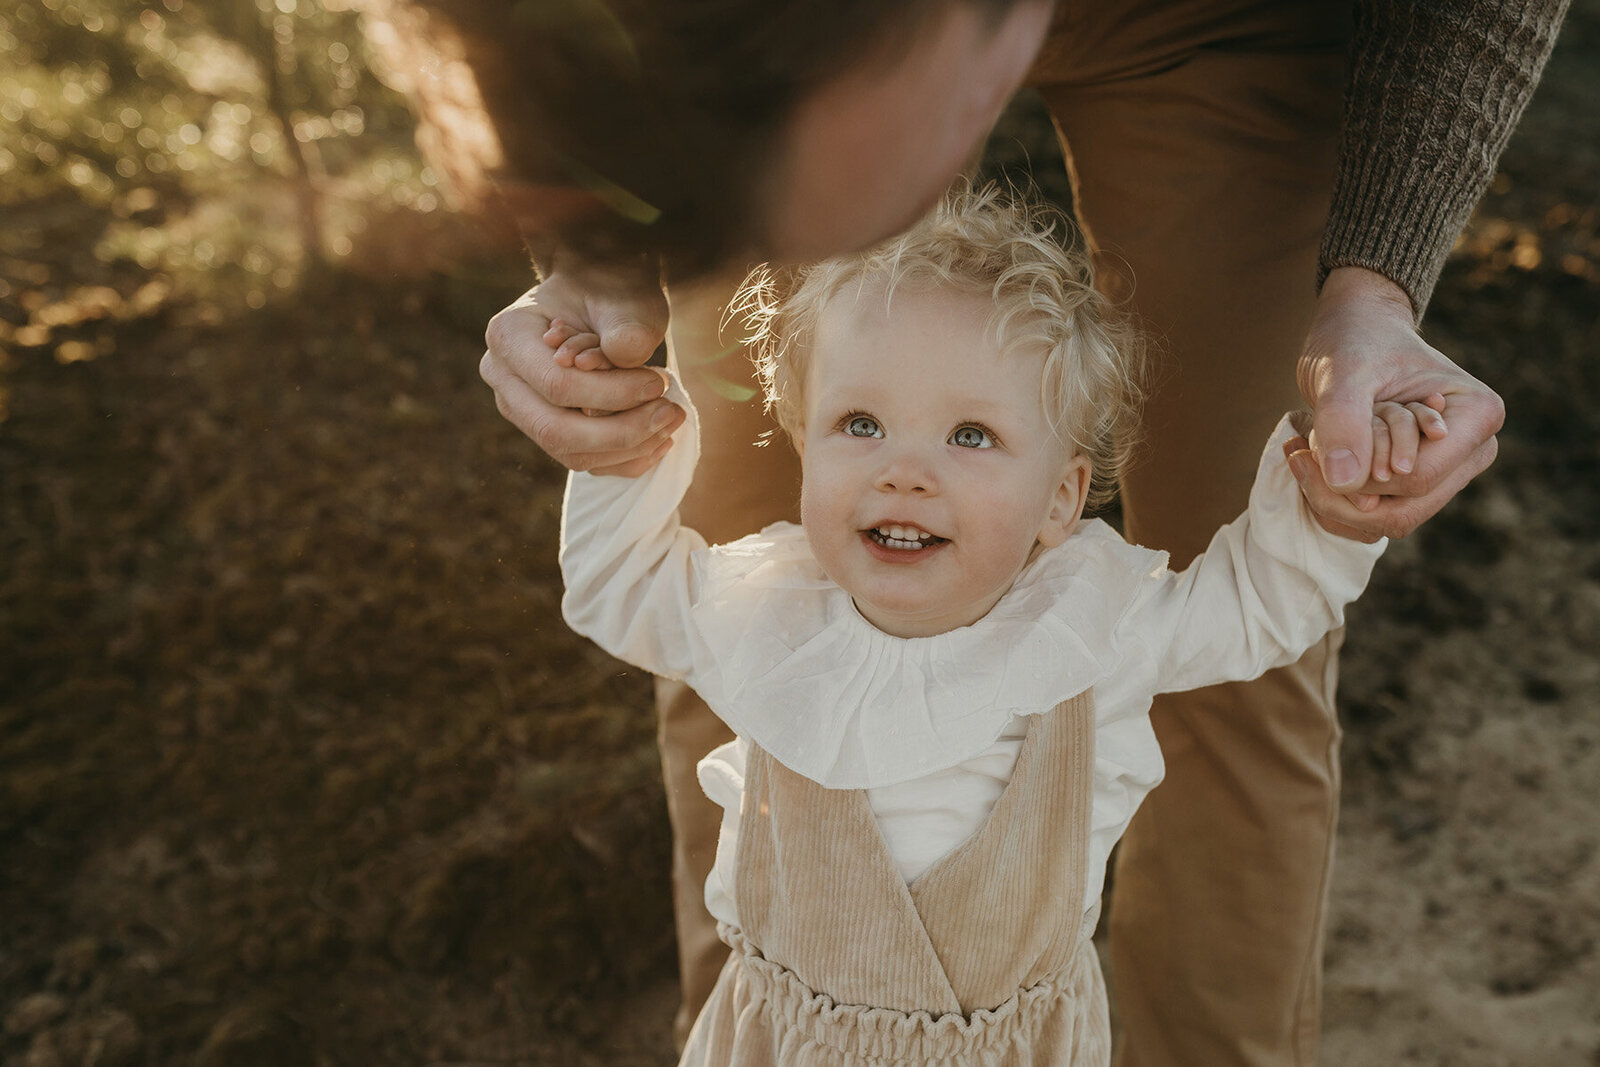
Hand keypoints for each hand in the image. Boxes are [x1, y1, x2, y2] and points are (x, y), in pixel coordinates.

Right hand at [479, 263, 682, 475]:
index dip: (613, 394)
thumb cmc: (610, 289)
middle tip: (670, 414)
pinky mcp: (544, 430)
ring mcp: (519, 409)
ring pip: (569, 453)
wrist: (597, 294)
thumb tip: (626, 355)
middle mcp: (502, 377)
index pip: (557, 386)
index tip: (660, 382)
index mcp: (508, 334)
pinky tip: (660, 440)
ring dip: (627, 448)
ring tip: (671, 421)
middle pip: (555, 430)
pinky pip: (582, 460)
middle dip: (620, 431)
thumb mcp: (624, 295)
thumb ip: (625, 322)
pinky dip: (624, 460)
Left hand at [1292, 267, 1502, 540]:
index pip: (1417, 478)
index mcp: (1477, 417)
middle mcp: (1472, 453)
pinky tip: (1308, 462)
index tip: (1304, 443)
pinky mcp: (1416, 486)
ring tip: (1301, 448)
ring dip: (1332, 498)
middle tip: (1295, 451)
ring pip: (1386, 521)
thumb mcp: (1344, 370)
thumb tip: (1346, 482)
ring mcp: (1447, 473)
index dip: (1358, 477)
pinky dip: (1333, 501)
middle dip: (1339, 495)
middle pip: (1403, 511)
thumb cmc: (1358, 340)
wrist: (1356, 333)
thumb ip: (1345, 420)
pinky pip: (1373, 519)